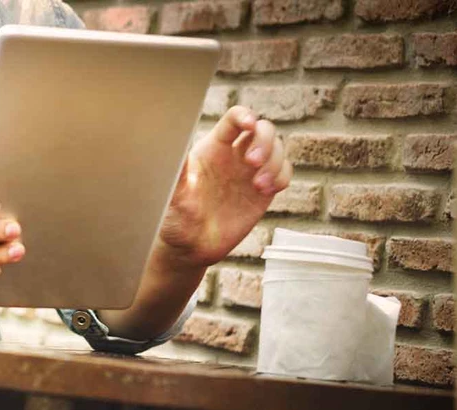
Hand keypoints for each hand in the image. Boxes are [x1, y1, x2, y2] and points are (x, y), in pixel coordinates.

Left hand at [158, 106, 291, 269]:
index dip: (244, 116)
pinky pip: (284, 172)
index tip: (249, 125)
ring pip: (277, 149)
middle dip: (264, 141)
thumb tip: (173, 151)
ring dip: (274, 162)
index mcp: (212, 149)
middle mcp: (233, 156)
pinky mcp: (263, 190)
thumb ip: (178, 175)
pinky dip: (281, 177)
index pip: (233, 120)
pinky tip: (266, 191)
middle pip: (262, 129)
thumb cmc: (176, 218)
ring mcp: (250, 172)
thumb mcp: (173, 196)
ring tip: (259, 185)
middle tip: (252, 163)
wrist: (191, 247)